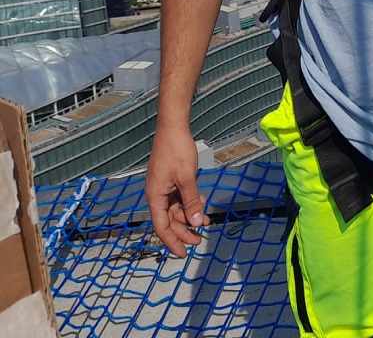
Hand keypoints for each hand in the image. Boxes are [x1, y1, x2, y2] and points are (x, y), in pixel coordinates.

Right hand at [145, 123, 207, 256]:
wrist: (173, 129)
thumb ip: (192, 202)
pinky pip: (180, 198)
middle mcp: (157, 195)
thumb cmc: (177, 151)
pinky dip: (191, 202)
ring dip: (191, 216)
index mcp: (155, 197)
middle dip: (185, 231)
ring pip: (176, 210)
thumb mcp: (187, 178)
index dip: (172, 242)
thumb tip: (197, 223)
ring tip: (207, 221)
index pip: (162, 227)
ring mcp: (163, 188)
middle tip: (201, 240)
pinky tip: (203, 202)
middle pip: (170, 220)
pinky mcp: (170, 181)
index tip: (183, 254)